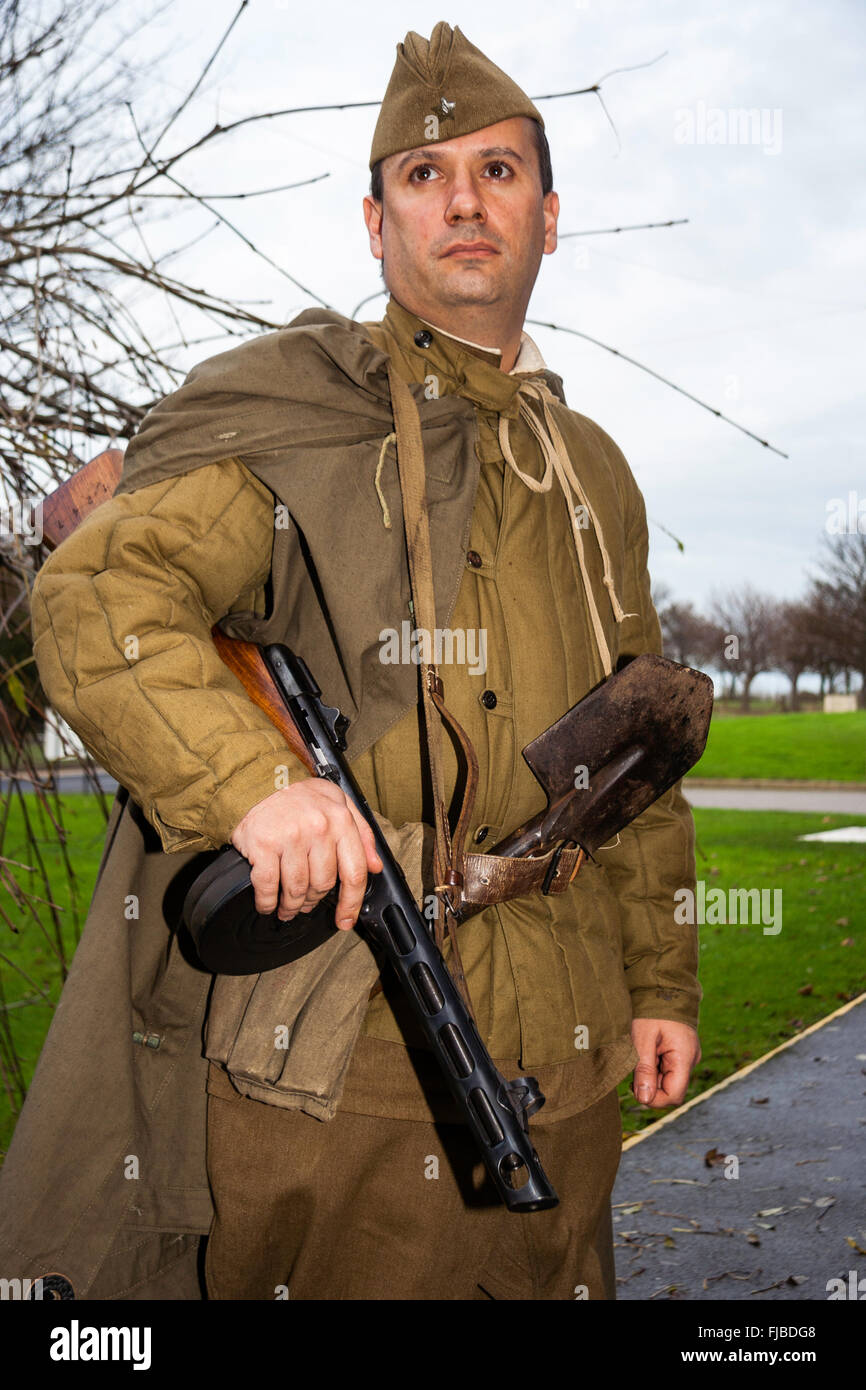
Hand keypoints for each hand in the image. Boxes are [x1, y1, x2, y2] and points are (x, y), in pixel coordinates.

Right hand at [230, 779, 382, 929]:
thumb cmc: (298, 796)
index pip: (354, 872)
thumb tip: (375, 865)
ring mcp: (290, 837)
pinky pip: (268, 886)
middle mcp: (318, 828)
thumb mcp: (338, 804)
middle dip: (314, 901)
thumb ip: (361, 833)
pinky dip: (268, 902)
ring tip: (288, 908)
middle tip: (306, 903)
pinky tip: (268, 903)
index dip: (351, 902)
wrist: (258, 781)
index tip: (345, 919)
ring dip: (292, 906)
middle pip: (323, 884)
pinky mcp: (263, 845)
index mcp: (340, 820)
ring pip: (297, 889)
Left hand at [630, 1018, 700, 1108]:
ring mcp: (686, 1055)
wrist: (663, 984)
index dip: (654, 1099)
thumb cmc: (652, 1009)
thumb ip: (644, 1069)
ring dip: (650, 1074)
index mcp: (684, 1057)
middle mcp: (690, 1059)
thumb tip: (644, 1099)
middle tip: (633, 1068)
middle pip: (670, 1089)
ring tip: (639, 1055)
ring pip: (667, 1079)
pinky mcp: (680, 1051)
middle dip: (650, 1085)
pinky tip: (645, 1052)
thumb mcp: (643, 1038)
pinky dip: (653, 1065)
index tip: (635, 1087)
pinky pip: (667, 1068)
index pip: (674, 1095)